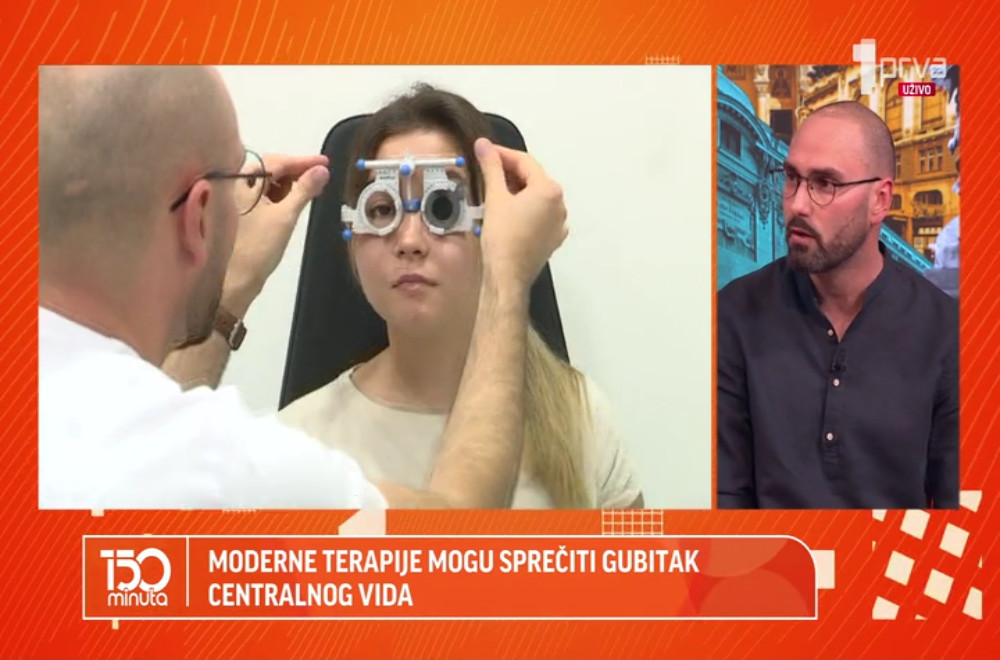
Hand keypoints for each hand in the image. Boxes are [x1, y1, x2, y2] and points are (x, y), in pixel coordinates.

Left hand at [223, 153, 329, 313]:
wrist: (238, 279)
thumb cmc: (259, 247)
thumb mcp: (285, 216)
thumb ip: (304, 190)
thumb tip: (322, 170)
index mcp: (241, 183)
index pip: (275, 162)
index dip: (301, 161)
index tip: (325, 163)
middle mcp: (236, 186)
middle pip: (270, 169)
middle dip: (296, 170)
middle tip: (321, 174)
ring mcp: (239, 200)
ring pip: (268, 182)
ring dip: (290, 182)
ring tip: (313, 187)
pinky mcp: (244, 213)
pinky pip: (265, 195)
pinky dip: (282, 194)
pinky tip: (296, 198)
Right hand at [474, 138, 567, 290]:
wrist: (507, 276)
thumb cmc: (502, 239)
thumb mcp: (495, 197)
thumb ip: (491, 167)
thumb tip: (484, 145)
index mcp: (549, 190)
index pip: (524, 161)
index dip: (502, 154)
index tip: (485, 151)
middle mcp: (559, 205)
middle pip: (533, 178)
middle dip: (510, 172)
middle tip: (487, 169)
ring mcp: (558, 223)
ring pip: (537, 197)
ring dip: (517, 190)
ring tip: (494, 191)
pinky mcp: (552, 238)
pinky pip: (540, 215)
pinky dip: (525, 209)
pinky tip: (508, 213)